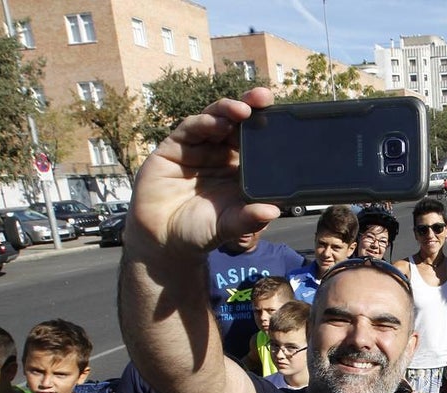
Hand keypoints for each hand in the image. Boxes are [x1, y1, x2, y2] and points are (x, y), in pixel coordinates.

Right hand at [123, 87, 282, 262]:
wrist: (163, 240)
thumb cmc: (200, 231)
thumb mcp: (228, 226)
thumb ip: (249, 218)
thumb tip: (273, 211)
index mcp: (239, 169)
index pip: (256, 141)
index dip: (267, 126)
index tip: (283, 114)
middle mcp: (220, 153)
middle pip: (237, 123)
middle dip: (251, 108)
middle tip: (264, 98)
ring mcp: (197, 148)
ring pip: (215, 120)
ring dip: (228, 111)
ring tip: (243, 110)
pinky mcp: (173, 147)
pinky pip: (190, 129)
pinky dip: (203, 122)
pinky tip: (215, 122)